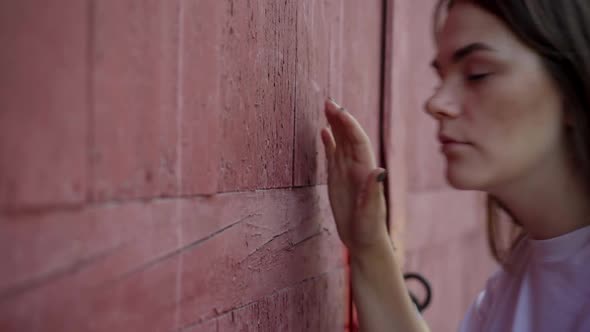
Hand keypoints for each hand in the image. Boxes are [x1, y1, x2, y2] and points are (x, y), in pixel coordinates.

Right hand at [321, 98, 388, 254]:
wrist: (365, 243)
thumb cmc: (370, 231)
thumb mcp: (371, 214)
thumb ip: (373, 192)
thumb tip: (378, 169)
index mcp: (366, 172)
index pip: (358, 141)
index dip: (349, 125)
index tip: (338, 110)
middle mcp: (357, 168)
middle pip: (349, 137)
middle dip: (340, 119)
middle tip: (328, 101)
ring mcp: (347, 173)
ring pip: (341, 143)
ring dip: (335, 126)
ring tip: (326, 108)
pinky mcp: (338, 181)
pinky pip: (333, 156)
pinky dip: (329, 142)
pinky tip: (323, 132)